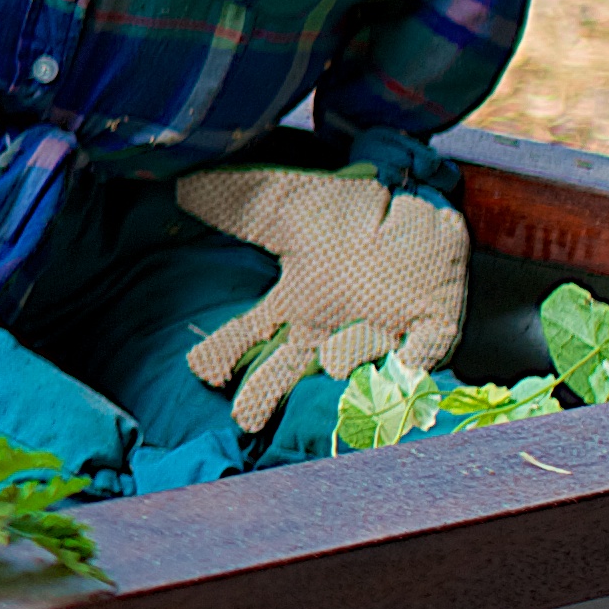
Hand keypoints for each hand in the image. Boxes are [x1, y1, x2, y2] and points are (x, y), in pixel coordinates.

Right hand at [170, 164, 470, 431]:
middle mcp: (333, 329)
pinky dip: (411, 363)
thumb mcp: (296, 204)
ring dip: (343, 357)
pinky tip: (401, 366)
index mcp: (300, 304)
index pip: (252, 333)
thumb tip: (180, 187)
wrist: (420, 216)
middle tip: (245, 421)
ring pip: (352, 361)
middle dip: (265, 395)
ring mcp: (381, 335)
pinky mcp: (428, 332)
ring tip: (333, 360)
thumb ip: (241, 201)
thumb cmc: (355, 219)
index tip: (201, 372)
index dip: (224, 354)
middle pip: (289, 371)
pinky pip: (420, 354)